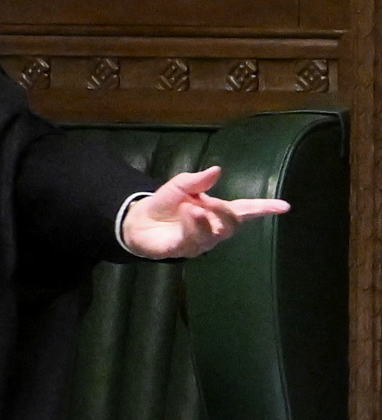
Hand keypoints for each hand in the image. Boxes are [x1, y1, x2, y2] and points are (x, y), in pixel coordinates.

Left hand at [120, 166, 293, 261]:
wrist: (137, 220)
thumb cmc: (165, 203)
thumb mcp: (180, 186)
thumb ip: (197, 180)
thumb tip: (216, 169)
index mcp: (217, 210)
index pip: (246, 210)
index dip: (265, 208)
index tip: (284, 206)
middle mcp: (213, 227)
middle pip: (233, 224)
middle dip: (226, 212)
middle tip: (210, 203)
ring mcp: (200, 241)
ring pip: (215, 234)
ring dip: (206, 219)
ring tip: (190, 207)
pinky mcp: (183, 249)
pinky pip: (194, 240)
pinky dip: (192, 225)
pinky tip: (186, 213)